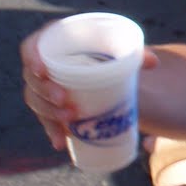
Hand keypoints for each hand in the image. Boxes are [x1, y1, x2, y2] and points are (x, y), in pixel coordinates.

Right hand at [21, 26, 156, 152]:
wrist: (108, 74)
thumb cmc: (110, 57)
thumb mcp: (121, 54)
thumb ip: (136, 55)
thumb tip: (153, 62)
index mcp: (56, 43)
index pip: (32, 46)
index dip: (31, 56)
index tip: (42, 69)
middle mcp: (44, 64)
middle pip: (32, 77)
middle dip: (44, 90)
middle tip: (63, 99)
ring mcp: (44, 87)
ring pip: (35, 100)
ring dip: (48, 112)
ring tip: (69, 119)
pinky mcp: (49, 106)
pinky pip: (45, 120)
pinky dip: (52, 131)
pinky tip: (61, 142)